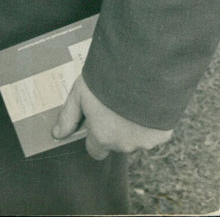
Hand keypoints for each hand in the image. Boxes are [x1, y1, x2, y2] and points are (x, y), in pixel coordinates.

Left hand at [52, 74, 172, 159]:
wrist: (140, 70)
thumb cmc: (105, 80)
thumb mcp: (79, 94)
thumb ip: (68, 116)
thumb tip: (57, 134)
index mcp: (102, 137)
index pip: (95, 150)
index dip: (94, 136)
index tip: (97, 120)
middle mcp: (123, 145)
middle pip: (116, 142)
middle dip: (115, 127)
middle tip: (115, 102)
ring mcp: (145, 141)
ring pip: (136, 137)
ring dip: (133, 124)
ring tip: (131, 98)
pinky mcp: (162, 134)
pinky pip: (155, 131)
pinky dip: (151, 120)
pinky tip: (146, 101)